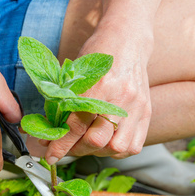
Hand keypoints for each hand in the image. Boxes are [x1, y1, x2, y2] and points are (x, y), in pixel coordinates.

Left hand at [44, 29, 151, 162]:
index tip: (50, 155)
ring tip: (84, 144)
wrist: (128, 40)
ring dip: (96, 151)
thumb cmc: (98, 54)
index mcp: (98, 86)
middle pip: (97, 140)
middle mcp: (120, 98)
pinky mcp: (146, 112)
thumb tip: (48, 133)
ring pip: (116, 147)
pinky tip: (105, 143)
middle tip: (65, 147)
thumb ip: (63, 103)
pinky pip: (133, 146)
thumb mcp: (75, 74)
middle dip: (76, 149)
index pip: (76, 125)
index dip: (60, 144)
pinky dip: (116, 150)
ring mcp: (137, 107)